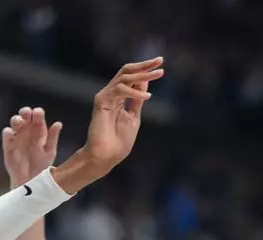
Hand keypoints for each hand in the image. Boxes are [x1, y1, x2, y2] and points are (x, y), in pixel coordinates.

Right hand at [3, 106, 62, 187]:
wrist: (30, 181)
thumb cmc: (41, 166)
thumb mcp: (49, 152)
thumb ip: (52, 138)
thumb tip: (58, 124)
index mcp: (38, 131)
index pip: (37, 118)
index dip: (37, 113)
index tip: (38, 113)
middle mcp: (27, 131)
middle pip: (24, 116)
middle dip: (25, 112)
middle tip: (26, 113)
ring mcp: (17, 137)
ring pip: (14, 123)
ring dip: (16, 120)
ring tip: (19, 122)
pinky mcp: (8, 146)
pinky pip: (6, 135)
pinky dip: (8, 132)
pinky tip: (11, 133)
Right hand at [81, 57, 164, 171]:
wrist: (107, 156)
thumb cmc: (119, 141)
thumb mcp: (133, 116)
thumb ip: (137, 99)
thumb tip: (145, 82)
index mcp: (118, 96)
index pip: (131, 76)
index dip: (145, 69)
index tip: (160, 65)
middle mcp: (111, 93)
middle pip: (127, 71)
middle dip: (144, 65)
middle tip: (160, 61)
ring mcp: (105, 96)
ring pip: (124, 77)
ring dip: (143, 75)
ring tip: (158, 74)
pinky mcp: (101, 102)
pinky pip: (119, 90)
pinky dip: (134, 92)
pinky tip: (147, 97)